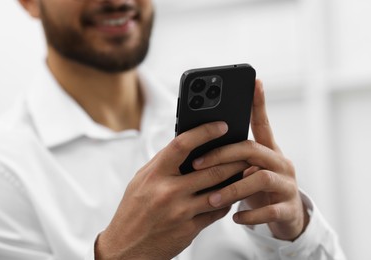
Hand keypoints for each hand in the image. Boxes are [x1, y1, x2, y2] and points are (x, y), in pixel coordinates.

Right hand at [96, 122, 249, 259]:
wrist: (127, 248)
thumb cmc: (133, 211)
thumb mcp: (141, 181)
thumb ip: (163, 164)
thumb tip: (187, 146)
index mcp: (154, 174)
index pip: (182, 144)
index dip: (204, 132)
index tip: (221, 126)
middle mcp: (168, 191)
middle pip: (211, 170)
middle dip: (233, 160)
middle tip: (245, 152)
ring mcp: (181, 212)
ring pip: (219, 192)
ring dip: (236, 181)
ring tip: (245, 172)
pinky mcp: (190, 229)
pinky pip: (216, 212)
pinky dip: (226, 201)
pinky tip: (230, 194)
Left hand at [192, 80, 308, 240]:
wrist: (287, 219)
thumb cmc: (259, 189)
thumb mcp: (248, 171)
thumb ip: (233, 158)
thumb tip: (198, 144)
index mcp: (268, 151)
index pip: (262, 123)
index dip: (259, 103)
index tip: (254, 81)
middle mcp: (280, 163)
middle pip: (252, 150)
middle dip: (222, 155)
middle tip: (196, 165)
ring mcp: (287, 185)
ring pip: (261, 179)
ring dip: (233, 188)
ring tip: (211, 198)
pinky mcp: (288, 209)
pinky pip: (269, 210)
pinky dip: (250, 214)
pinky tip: (234, 218)